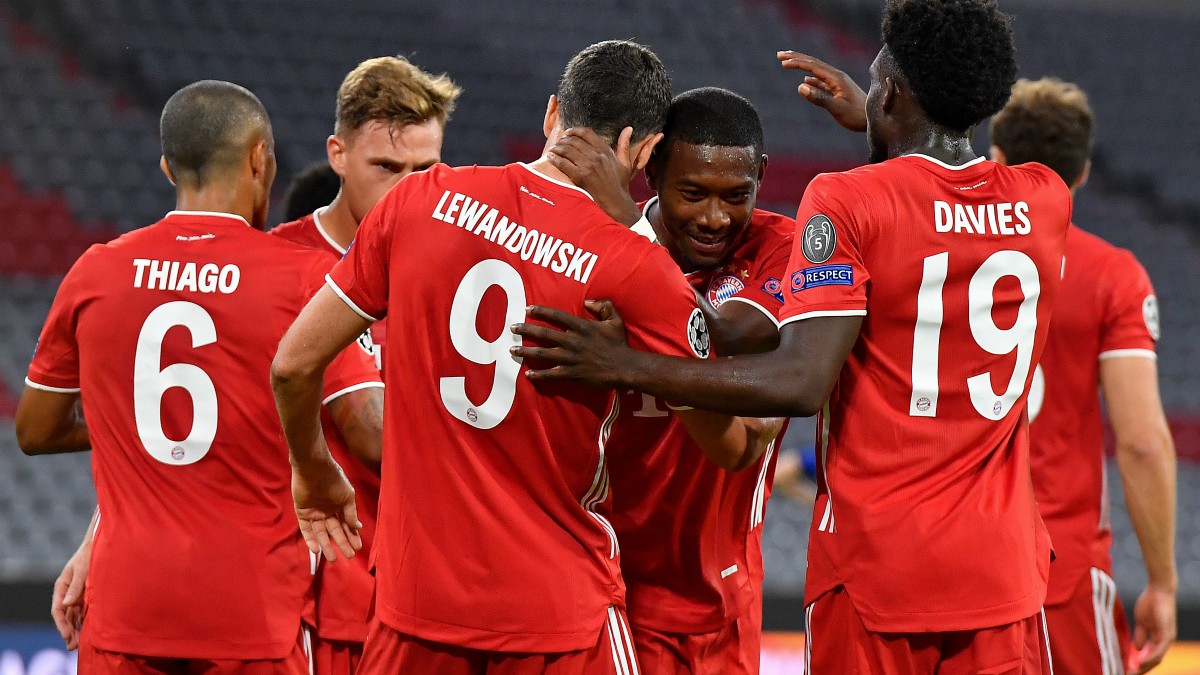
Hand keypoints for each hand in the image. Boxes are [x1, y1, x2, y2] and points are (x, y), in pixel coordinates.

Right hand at [52, 543, 89, 649]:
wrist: (101, 543)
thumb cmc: (90, 554)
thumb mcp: (83, 569)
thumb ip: (76, 587)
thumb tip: (66, 604)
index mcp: (62, 585)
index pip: (58, 609)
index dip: (61, 624)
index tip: (67, 636)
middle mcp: (67, 591)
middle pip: (65, 615)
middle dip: (68, 631)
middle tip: (73, 646)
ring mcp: (76, 593)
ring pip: (73, 615)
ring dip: (74, 628)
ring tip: (78, 644)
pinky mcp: (86, 594)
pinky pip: (82, 611)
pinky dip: (82, 621)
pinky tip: (86, 631)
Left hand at [293, 459, 362, 561]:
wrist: (314, 468)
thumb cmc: (334, 480)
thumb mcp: (347, 496)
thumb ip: (350, 513)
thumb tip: (357, 528)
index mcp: (339, 506)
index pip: (346, 525)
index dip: (352, 536)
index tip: (358, 548)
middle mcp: (327, 511)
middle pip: (335, 531)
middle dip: (342, 543)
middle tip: (349, 556)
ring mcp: (314, 513)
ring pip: (321, 533)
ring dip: (327, 545)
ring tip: (333, 558)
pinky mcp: (302, 513)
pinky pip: (306, 529)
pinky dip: (310, 539)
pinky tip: (317, 549)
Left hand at [510, 300, 634, 387]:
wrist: (624, 368)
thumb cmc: (619, 344)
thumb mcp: (615, 320)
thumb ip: (603, 306)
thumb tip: (587, 301)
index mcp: (581, 327)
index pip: (556, 316)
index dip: (540, 311)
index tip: (527, 310)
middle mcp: (572, 341)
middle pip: (543, 334)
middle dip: (525, 330)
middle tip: (512, 328)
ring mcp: (570, 358)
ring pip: (542, 354)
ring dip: (525, 352)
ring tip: (512, 351)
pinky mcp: (571, 374)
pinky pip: (551, 374)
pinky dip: (538, 375)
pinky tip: (528, 375)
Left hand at [547, 127, 640, 225]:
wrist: (616, 202)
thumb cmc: (620, 183)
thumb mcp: (625, 162)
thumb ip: (624, 144)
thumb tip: (629, 128)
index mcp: (605, 150)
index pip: (586, 133)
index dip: (575, 130)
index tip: (568, 132)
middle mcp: (596, 155)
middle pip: (574, 141)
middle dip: (564, 140)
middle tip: (559, 142)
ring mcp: (587, 166)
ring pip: (567, 150)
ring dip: (557, 148)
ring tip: (553, 149)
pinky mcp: (579, 176)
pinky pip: (563, 164)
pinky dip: (555, 159)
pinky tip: (550, 157)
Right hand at [778, 51, 867, 131]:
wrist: (875, 119)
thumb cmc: (857, 115)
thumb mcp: (837, 108)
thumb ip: (819, 98)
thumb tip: (800, 87)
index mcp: (836, 78)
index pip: (812, 67)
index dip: (797, 63)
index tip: (782, 62)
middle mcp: (837, 77)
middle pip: (813, 63)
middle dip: (796, 58)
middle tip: (779, 55)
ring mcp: (838, 83)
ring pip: (816, 71)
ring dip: (802, 66)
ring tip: (788, 63)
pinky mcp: (839, 91)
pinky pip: (821, 82)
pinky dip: (811, 79)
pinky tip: (805, 82)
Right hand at [1128, 585, 1175, 673]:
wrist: (1158, 589)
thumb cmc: (1150, 602)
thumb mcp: (1141, 622)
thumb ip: (1140, 635)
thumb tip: (1136, 649)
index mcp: (1160, 638)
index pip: (1151, 656)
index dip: (1140, 664)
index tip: (1128, 669)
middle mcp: (1166, 640)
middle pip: (1155, 661)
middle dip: (1142, 669)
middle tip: (1129, 674)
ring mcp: (1168, 637)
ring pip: (1157, 658)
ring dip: (1145, 667)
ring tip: (1133, 672)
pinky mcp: (1166, 633)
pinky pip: (1159, 650)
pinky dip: (1150, 658)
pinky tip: (1141, 662)